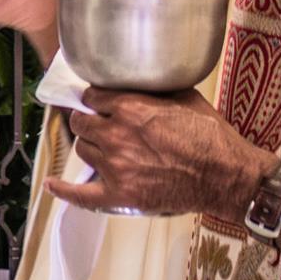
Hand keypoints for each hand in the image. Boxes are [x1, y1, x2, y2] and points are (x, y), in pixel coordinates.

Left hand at [50, 88, 275, 218]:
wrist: (227, 176)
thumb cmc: (212, 137)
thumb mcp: (185, 98)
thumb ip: (154, 90)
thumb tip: (139, 84)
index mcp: (130, 109)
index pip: (92, 97)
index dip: (95, 99)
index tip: (98, 102)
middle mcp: (117, 136)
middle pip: (81, 123)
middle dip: (88, 120)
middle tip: (99, 123)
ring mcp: (116, 167)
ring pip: (83, 151)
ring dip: (90, 146)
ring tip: (103, 148)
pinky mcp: (120, 195)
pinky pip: (81, 194)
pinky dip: (64, 190)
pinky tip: (53, 184)